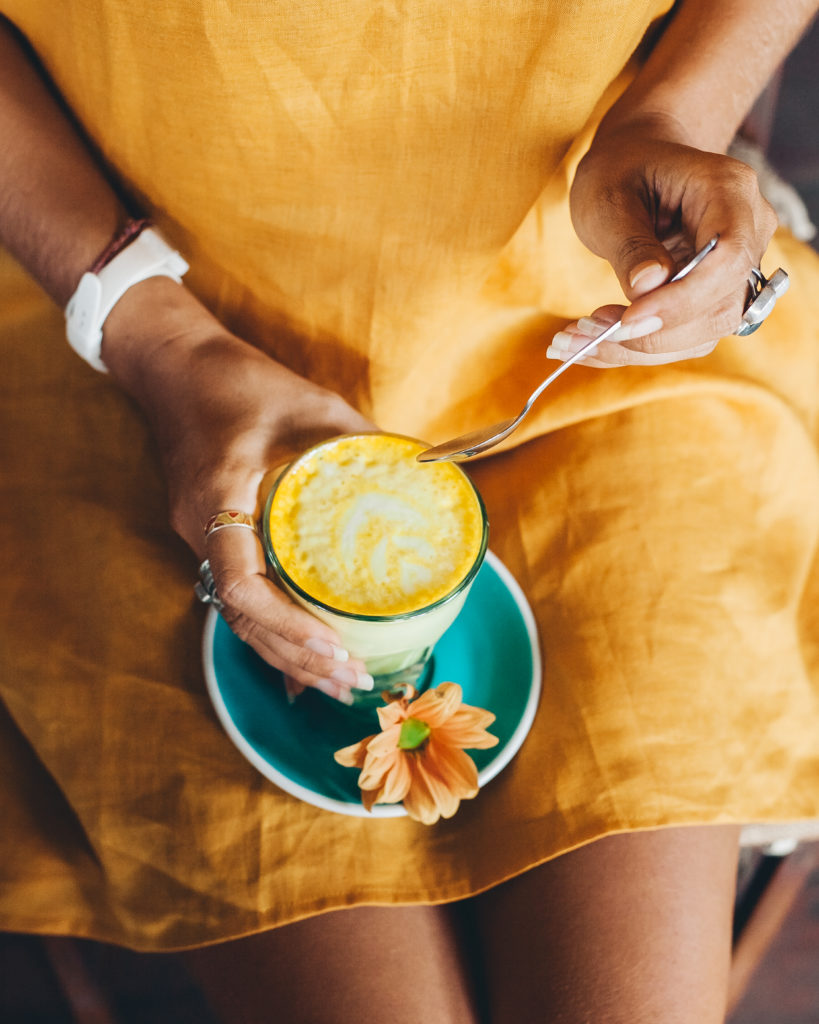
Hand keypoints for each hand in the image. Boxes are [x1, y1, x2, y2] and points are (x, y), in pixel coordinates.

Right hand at [104, 279, 375, 702]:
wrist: (176, 364)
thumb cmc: (240, 380)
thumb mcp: (312, 404)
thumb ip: (365, 442)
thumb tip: (424, 473)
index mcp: (221, 497)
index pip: (242, 584)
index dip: (287, 625)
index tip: (333, 645)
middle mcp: (202, 528)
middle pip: (242, 617)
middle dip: (297, 658)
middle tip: (352, 682)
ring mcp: (199, 535)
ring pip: (239, 614)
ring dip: (286, 653)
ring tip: (336, 682)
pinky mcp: (208, 533)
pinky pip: (238, 594)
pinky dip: (273, 626)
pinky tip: (304, 651)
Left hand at [553, 118, 777, 366]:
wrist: (637, 166)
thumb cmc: (621, 171)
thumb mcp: (609, 197)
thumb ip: (629, 243)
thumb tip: (646, 288)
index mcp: (729, 190)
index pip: (727, 258)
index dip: (681, 298)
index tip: (626, 318)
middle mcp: (749, 232)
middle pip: (719, 306)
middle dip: (651, 331)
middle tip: (583, 332)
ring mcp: (738, 269)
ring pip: (703, 332)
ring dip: (639, 346)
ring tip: (577, 338)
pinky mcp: (715, 297)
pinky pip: (685, 336)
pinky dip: (637, 347)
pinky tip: (592, 342)